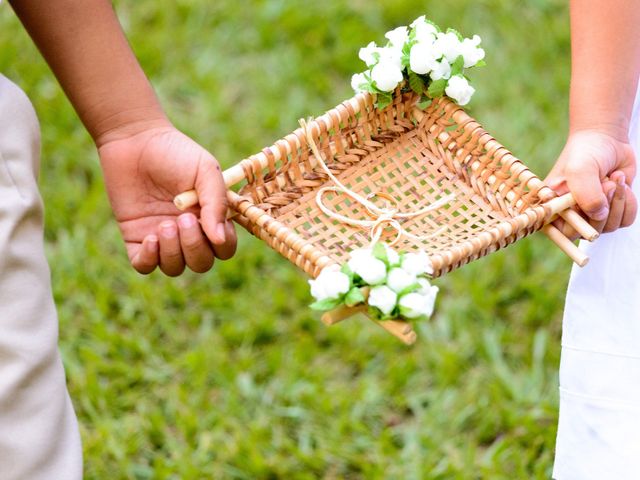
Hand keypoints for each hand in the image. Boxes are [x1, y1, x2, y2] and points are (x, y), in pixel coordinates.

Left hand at [97, 124, 236, 275]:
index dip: (222, 244)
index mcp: (210, 218)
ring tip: (164, 224)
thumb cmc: (175, 152)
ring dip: (173, 252)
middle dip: (194, 247)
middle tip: (182, 219)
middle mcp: (189, 233)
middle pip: (201, 263)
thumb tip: (220, 239)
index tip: (210, 223)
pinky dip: (149, 259)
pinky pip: (145, 266)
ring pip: (175, 268)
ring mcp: (162, 238)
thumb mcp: (205, 171)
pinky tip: (149, 237)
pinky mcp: (136, 238)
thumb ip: (217, 203)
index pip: (224, 248)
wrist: (134, 140)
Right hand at [544, 129, 637, 237]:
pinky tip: (621, 185)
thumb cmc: (585, 153)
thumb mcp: (580, 170)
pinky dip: (628, 203)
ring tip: (613, 178)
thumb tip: (599, 215)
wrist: (605, 139)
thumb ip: (586, 195)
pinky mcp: (611, 212)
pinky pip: (625, 221)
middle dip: (602, 207)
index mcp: (553, 208)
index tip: (584, 207)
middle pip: (588, 232)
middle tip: (605, 182)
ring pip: (609, 227)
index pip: (561, 233)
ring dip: (617, 201)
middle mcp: (571, 216)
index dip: (576, 225)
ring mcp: (591, 216)